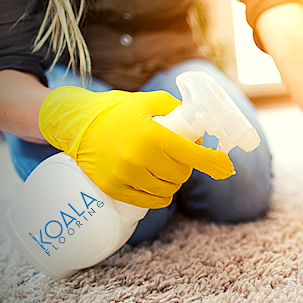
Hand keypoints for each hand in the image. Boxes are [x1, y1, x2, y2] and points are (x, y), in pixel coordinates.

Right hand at [39, 87, 234, 207]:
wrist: (76, 122)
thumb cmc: (117, 110)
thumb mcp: (150, 101)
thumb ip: (177, 109)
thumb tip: (201, 126)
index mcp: (153, 135)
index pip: (192, 154)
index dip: (213, 163)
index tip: (226, 167)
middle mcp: (140, 157)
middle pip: (181, 175)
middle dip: (186, 168)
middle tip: (180, 158)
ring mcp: (125, 175)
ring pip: (167, 190)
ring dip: (174, 183)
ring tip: (166, 170)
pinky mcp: (113, 188)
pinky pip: (149, 201)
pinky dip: (160, 197)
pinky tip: (160, 188)